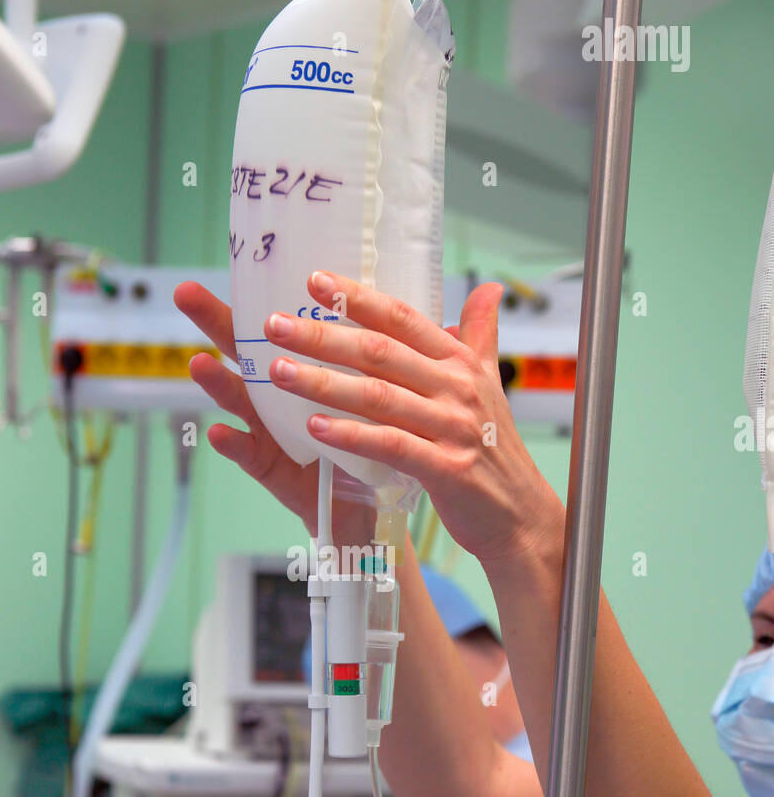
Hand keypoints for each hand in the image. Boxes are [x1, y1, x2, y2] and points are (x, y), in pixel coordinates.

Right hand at [173, 280, 373, 547]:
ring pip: (244, 404)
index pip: (283, 325)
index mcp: (308, 371)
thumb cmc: (374, 444)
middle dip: (216, 323)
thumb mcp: (388, 390)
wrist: (377, 509)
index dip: (263, 294)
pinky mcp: (278, 475)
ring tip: (197, 363)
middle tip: (186, 293)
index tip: (242, 260)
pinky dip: (235, 448)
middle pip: (248, 354)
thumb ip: (396, 348)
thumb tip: (441, 292)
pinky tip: (218, 434)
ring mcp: (274, 436)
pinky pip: (254, 460)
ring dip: (219, 384)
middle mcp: (283, 398)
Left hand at [261, 270, 564, 571]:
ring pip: (378, 396)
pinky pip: (390, 446)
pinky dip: (351, 435)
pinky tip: (315, 427)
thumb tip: (489, 289)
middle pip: (380, 351)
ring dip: (324, 382)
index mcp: (461, 363)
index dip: (357, 298)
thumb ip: (480, 336)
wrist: (521, 514)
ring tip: (279, 371)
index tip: (314, 282)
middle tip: (275, 325)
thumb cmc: (495, 450)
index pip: (402, 319)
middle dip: (323, 335)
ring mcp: (453, 428)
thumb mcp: (490, 384)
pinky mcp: (446, 469)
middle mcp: (457, 388)